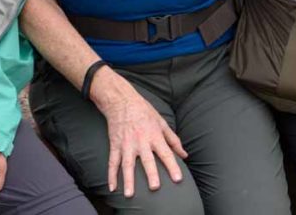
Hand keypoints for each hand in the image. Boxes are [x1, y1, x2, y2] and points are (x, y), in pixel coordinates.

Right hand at [91, 69, 186, 196]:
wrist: (121, 100)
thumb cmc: (144, 111)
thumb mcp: (161, 122)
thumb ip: (173, 140)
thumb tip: (184, 155)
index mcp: (154, 135)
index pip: (166, 153)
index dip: (172, 166)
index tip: (178, 179)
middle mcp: (140, 141)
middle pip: (146, 160)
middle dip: (151, 173)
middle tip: (154, 187)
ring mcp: (126, 144)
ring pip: (127, 164)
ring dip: (128, 180)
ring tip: (129, 195)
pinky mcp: (115, 145)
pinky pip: (112, 162)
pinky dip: (111, 175)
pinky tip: (112, 188)